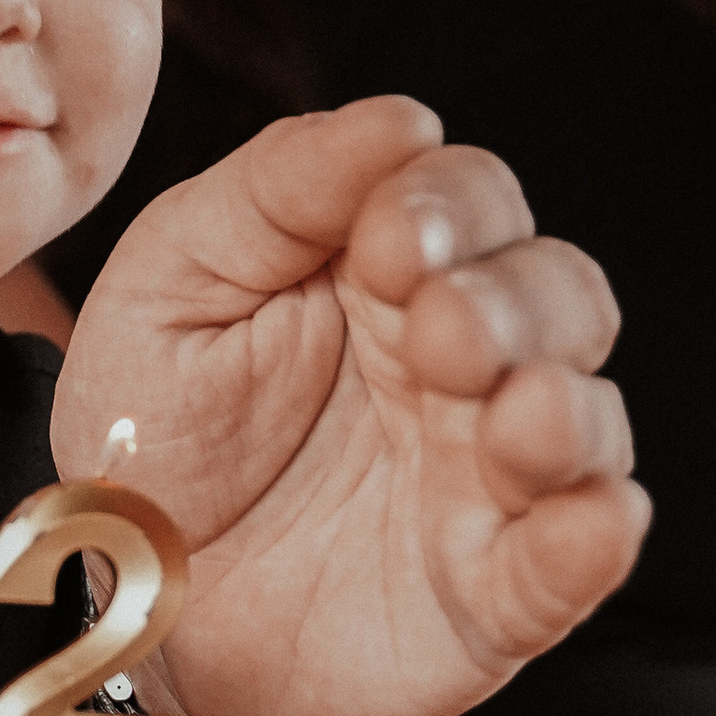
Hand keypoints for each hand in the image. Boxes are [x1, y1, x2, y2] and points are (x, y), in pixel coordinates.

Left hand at [52, 99, 646, 715]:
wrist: (119, 594)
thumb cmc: (153, 424)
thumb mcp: (176, 280)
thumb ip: (276, 190)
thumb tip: (401, 121)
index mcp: (385, 272)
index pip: (471, 200)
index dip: (450, 206)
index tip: (388, 239)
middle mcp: (458, 365)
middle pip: (555, 294)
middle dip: (511, 301)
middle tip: (436, 328)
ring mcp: (486, 477)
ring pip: (587, 416)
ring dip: (564, 408)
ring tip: (508, 413)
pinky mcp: (494, 590)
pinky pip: (580, 557)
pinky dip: (596, 535)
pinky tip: (588, 516)